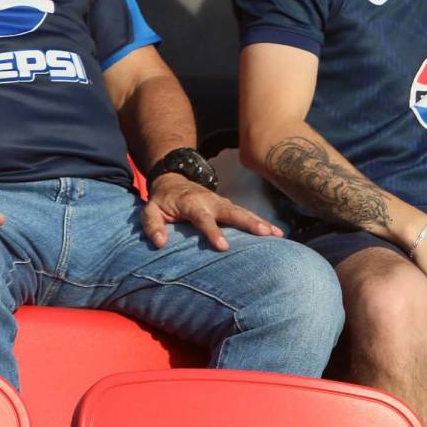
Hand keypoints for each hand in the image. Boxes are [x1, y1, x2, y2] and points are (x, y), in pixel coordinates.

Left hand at [142, 173, 283, 250]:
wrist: (174, 179)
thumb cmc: (162, 200)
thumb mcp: (149, 211)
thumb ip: (152, 226)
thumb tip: (160, 243)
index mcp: (191, 203)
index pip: (204, 219)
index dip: (213, 232)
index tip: (224, 247)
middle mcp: (211, 201)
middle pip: (232, 212)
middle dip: (249, 222)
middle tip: (264, 233)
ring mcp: (222, 203)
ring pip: (244, 212)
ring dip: (260, 222)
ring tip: (277, 234)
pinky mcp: (229, 206)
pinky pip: (247, 214)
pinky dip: (262, 222)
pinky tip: (277, 233)